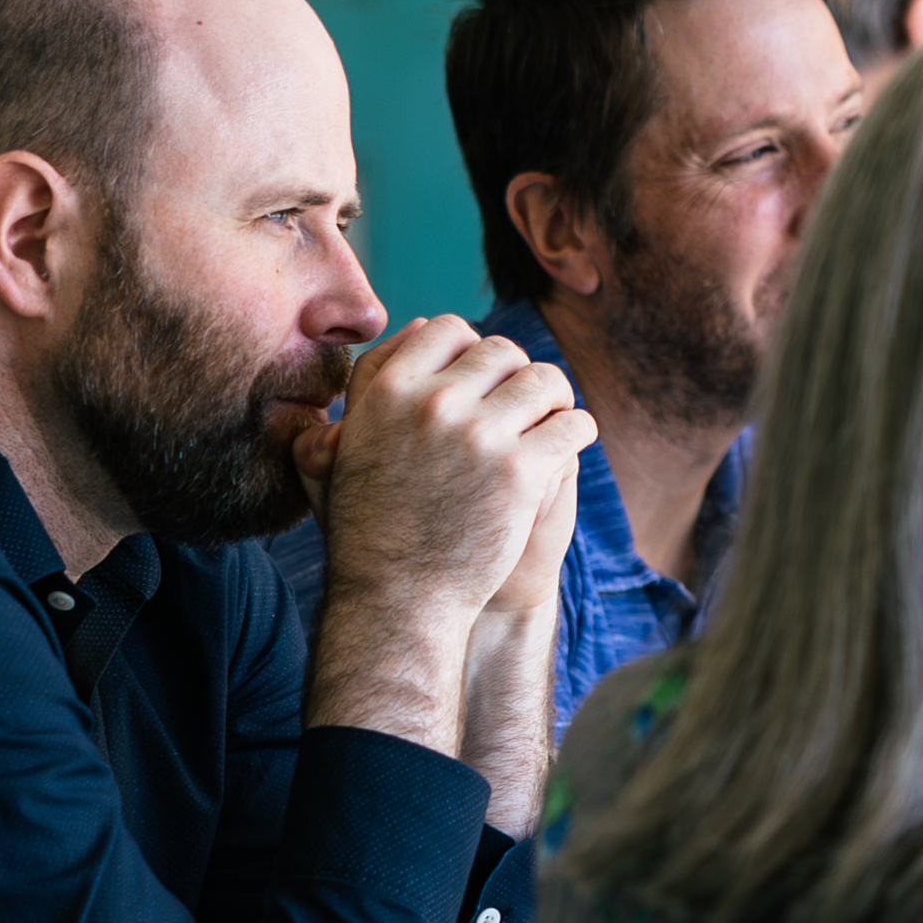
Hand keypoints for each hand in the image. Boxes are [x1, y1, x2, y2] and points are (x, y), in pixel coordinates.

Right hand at [304, 321, 593, 761]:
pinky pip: (572, 425)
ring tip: (552, 418)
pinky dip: (577, 431)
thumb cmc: (370, 527)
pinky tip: (570, 442)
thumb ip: (370, 384)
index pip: (447, 329)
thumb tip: (416, 323)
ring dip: (554, 397)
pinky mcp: (522, 470)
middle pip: (502, 352)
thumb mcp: (344, 449)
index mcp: (387, 390)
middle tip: (524, 402)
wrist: (399, 599)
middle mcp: (432, 403)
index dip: (471, 350)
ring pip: (545, 381)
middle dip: (516, 374)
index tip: (482, 378)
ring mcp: (480, 434)